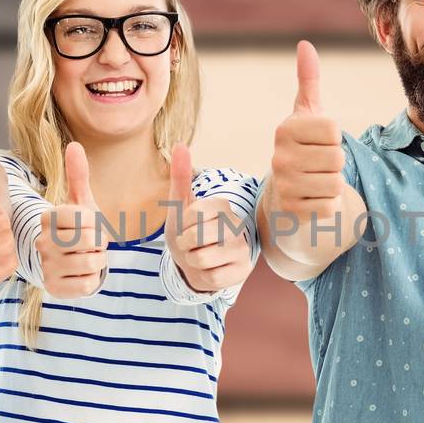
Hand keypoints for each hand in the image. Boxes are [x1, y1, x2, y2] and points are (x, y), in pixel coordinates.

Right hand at [36, 141, 106, 297]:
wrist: (66, 261)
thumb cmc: (78, 228)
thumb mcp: (81, 202)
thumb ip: (78, 175)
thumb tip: (74, 145)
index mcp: (47, 218)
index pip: (85, 216)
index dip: (96, 222)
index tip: (90, 224)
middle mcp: (42, 242)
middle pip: (91, 240)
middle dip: (100, 242)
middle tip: (93, 243)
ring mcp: (46, 266)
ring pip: (93, 263)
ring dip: (99, 261)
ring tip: (88, 256)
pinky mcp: (53, 289)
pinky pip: (88, 285)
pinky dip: (93, 280)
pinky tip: (82, 274)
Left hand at [165, 145, 252, 293]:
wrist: (193, 262)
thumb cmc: (187, 231)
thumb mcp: (179, 206)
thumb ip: (180, 177)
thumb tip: (180, 144)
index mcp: (222, 205)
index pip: (194, 213)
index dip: (183, 225)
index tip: (188, 225)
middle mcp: (237, 224)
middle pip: (196, 238)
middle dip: (185, 245)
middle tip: (192, 244)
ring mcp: (243, 248)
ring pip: (202, 259)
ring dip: (193, 262)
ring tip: (200, 256)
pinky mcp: (243, 270)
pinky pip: (212, 278)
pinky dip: (204, 277)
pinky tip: (212, 269)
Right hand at [268, 40, 345, 221]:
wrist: (284, 193)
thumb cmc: (303, 148)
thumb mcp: (307, 115)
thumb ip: (308, 80)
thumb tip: (305, 45)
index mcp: (285, 129)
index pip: (334, 130)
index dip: (335, 138)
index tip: (319, 143)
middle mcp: (279, 156)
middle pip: (337, 157)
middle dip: (336, 164)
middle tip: (318, 166)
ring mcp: (283, 185)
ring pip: (336, 183)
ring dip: (333, 185)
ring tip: (316, 182)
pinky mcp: (291, 211)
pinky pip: (330, 207)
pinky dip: (328, 206)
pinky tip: (312, 200)